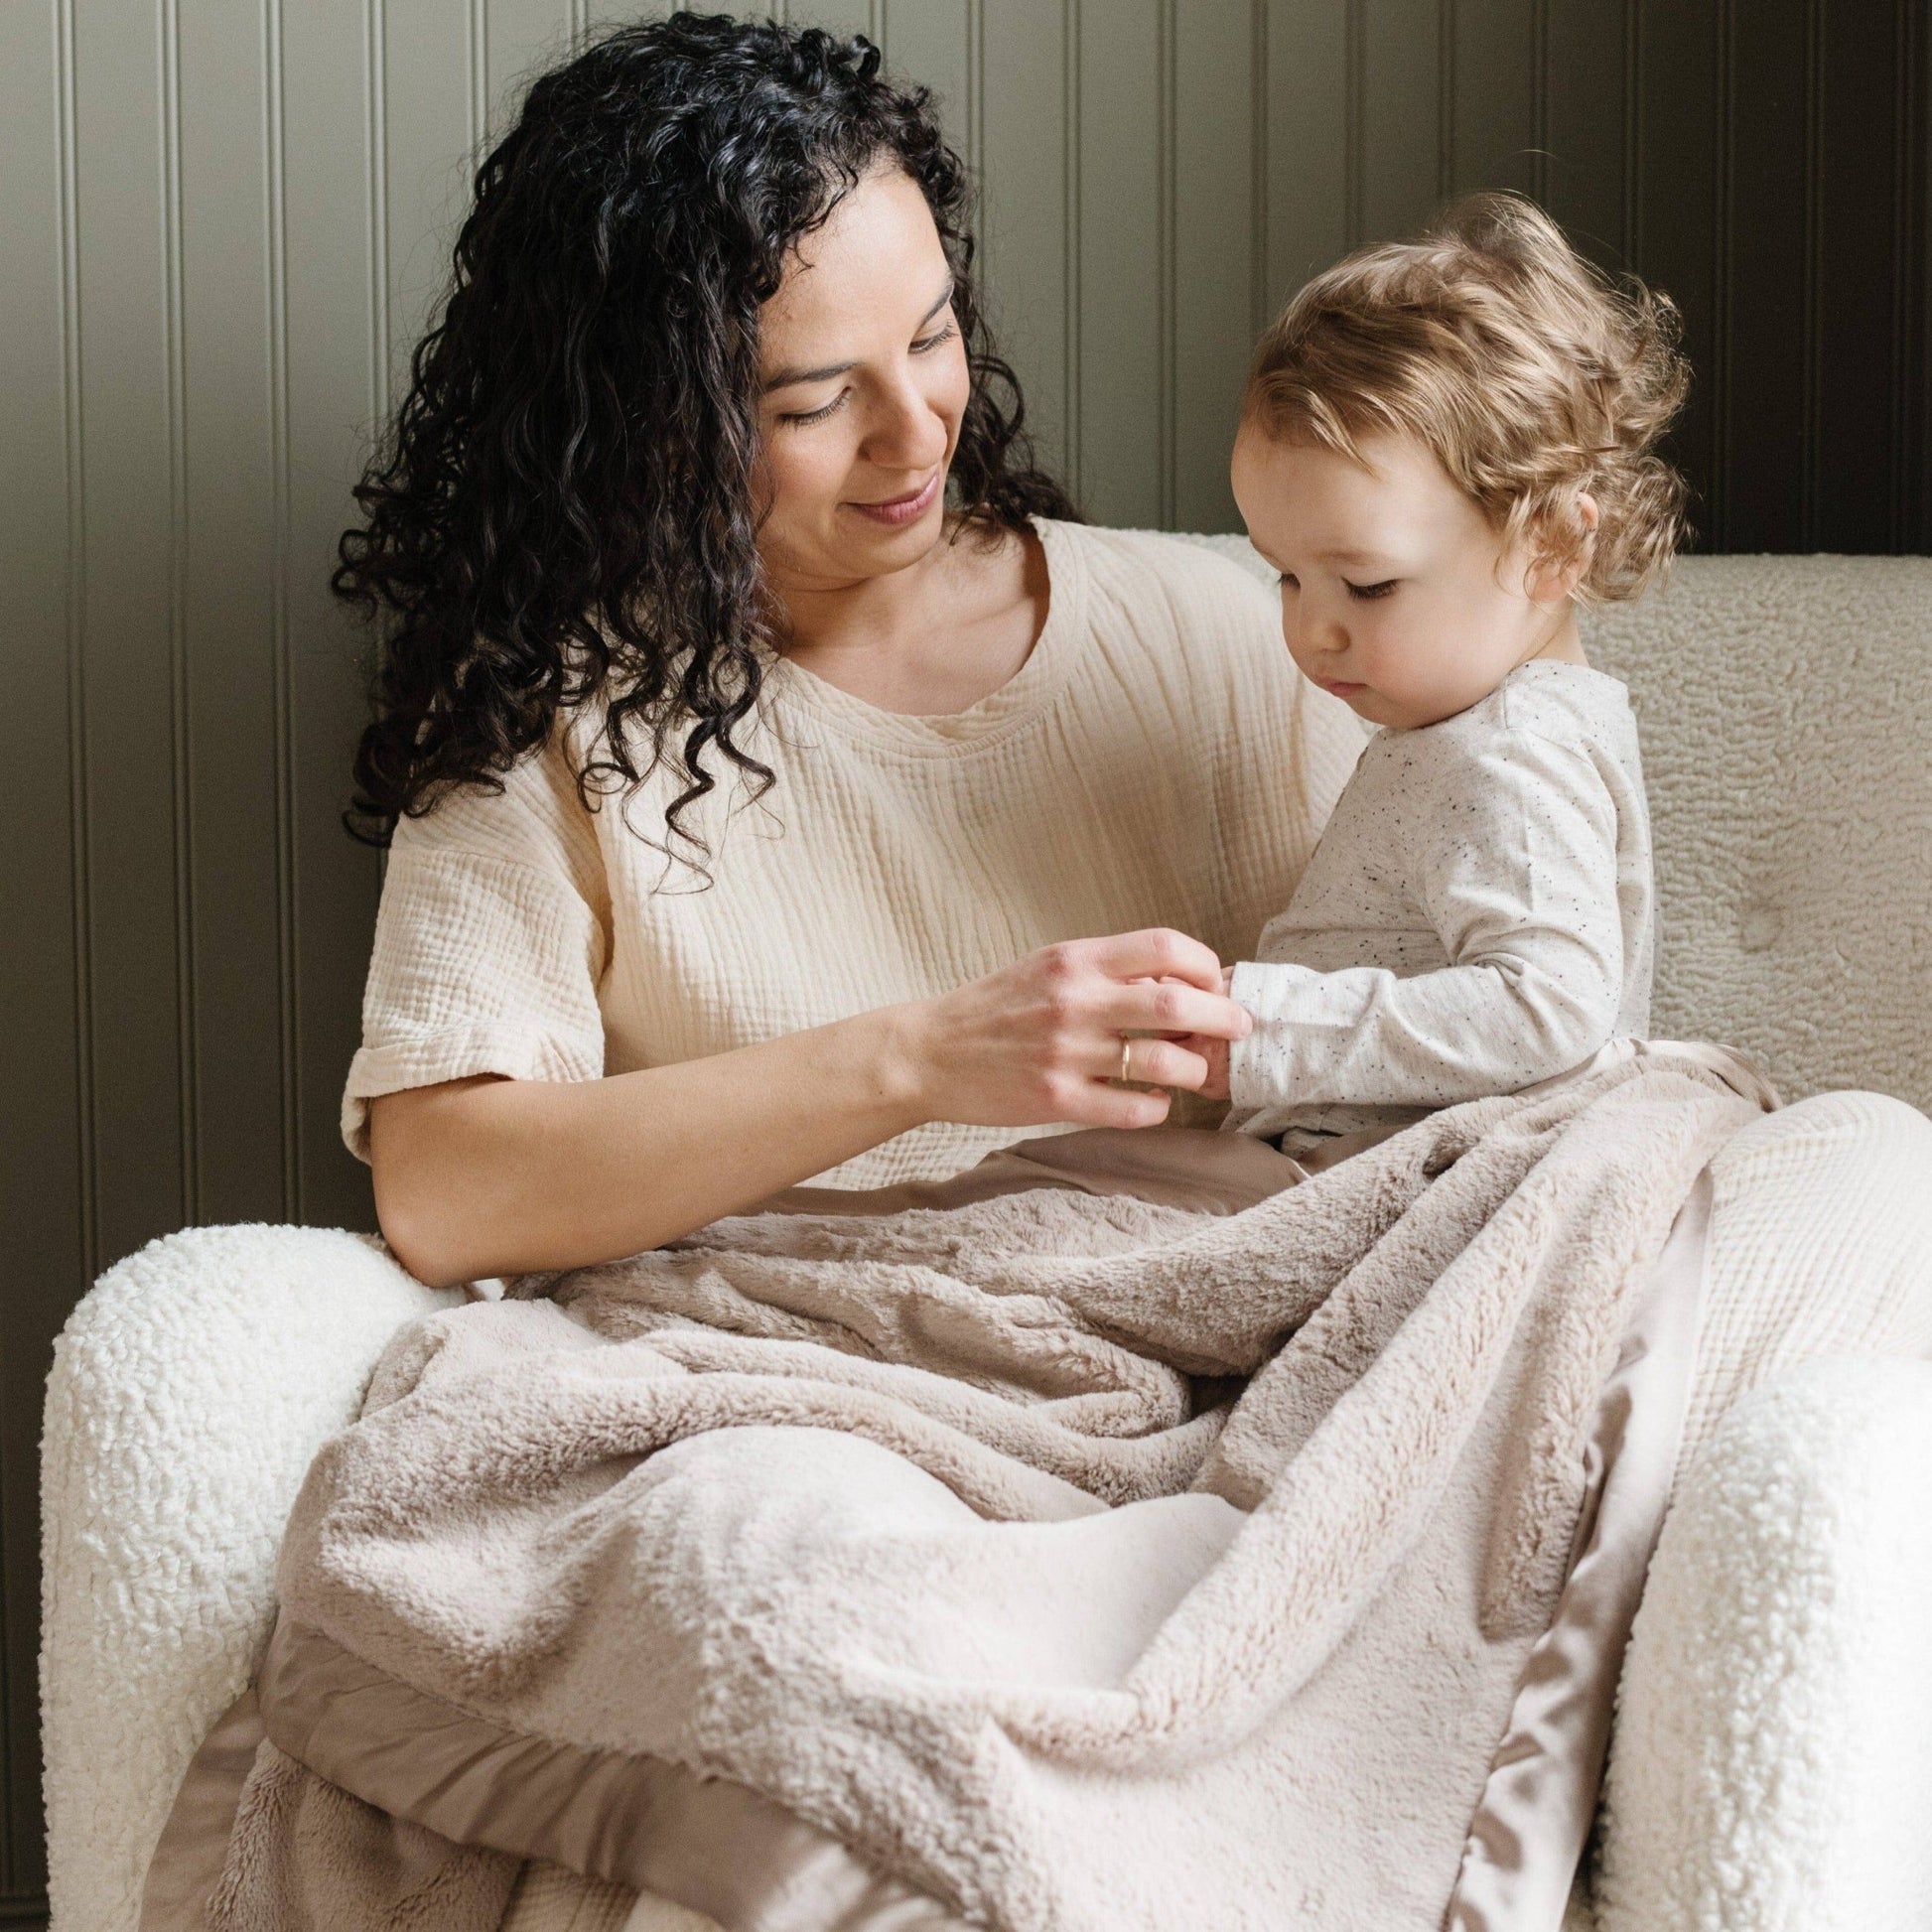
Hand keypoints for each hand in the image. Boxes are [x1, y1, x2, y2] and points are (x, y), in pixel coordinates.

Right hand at [903, 930, 1252, 1130]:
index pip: (1164, 946)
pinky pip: (1133, 1110)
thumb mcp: (1047, 967)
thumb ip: (1106, 971)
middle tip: (1238, 1028)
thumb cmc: (995, 1008)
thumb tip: (1178, 985)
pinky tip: (1153, 1101)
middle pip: (1176, 1006)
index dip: (1205, 966)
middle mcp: (1073, 1002)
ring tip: (1193, 1071)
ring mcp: (1065, 1054)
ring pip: (1163, 1064)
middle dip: (1223, 1018)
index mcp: (1074, 959)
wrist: (929, 1053)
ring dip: (1193, 1069)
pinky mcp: (1055, 1101)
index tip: (1215, 984)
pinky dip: (1157, 1107)